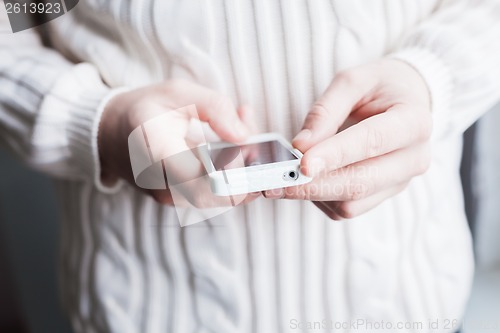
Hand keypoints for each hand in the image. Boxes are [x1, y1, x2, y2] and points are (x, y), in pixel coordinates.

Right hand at [98, 79, 259, 205]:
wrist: (109, 134)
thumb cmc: (144, 109)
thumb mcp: (178, 92)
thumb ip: (214, 108)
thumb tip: (245, 134)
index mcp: (160, 155)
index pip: (208, 181)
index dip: (238, 171)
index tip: (249, 145)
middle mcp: (166, 186)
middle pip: (224, 196)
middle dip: (252, 172)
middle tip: (259, 143)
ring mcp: (172, 198)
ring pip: (224, 198)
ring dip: (246, 174)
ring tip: (246, 140)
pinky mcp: (180, 200)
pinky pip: (215, 194)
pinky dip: (234, 176)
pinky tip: (235, 150)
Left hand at [267, 59, 432, 219]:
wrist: (407, 101)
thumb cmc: (379, 87)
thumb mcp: (353, 81)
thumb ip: (326, 110)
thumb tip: (301, 145)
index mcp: (414, 122)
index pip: (371, 142)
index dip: (335, 155)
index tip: (303, 163)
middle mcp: (414, 158)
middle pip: (361, 182)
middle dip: (314, 185)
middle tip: (273, 182)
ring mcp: (400, 182)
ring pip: (352, 203)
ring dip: (313, 194)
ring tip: (283, 178)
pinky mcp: (383, 196)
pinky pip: (347, 209)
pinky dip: (321, 200)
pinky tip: (307, 181)